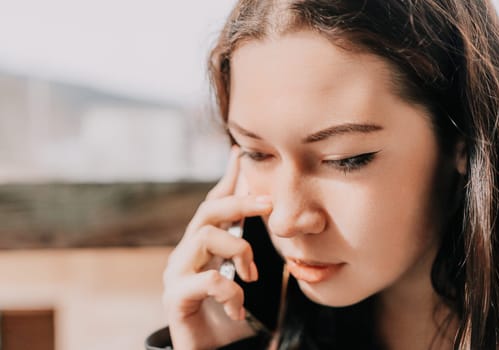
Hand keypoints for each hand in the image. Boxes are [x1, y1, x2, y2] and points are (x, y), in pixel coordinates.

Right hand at [163, 146, 272, 349]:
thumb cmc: (228, 315)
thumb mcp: (241, 276)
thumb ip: (246, 249)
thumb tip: (266, 217)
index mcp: (202, 246)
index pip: (212, 204)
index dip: (227, 179)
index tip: (240, 154)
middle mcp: (184, 254)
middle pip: (207, 212)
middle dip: (240, 203)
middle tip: (270, 204)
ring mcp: (176, 274)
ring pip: (206, 237)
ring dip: (239, 251)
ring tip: (251, 277)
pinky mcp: (175, 298)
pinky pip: (209, 280)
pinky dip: (231, 292)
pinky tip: (238, 309)